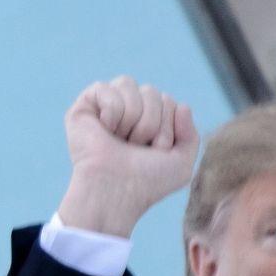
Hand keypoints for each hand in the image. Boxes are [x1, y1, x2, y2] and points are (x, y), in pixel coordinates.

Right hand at [56, 76, 200, 236]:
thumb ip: (191, 135)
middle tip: (135, 147)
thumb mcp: (181, 164)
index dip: (167, 126)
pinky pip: (105, 88)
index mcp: (149, 121)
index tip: (155, 151)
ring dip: (131, 117)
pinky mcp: (84, 107)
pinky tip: (104, 129)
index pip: (168, 101)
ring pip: (128, 84)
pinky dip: (111, 110)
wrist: (116, 192)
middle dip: (150, 123)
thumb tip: (182, 105)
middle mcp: (128, 111)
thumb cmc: (146, 183)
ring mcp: (105, 108)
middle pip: (151, 91)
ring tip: (120, 139)